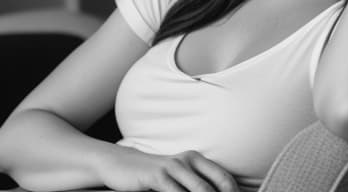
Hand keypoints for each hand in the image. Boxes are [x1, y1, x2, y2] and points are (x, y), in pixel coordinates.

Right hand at [100, 146, 239, 191]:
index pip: (224, 179)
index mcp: (197, 159)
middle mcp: (188, 160)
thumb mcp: (177, 178)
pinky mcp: (157, 176)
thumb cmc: (154, 176)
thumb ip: (195, 186)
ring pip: (199, 191)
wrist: (122, 164)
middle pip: (213, 187)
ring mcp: (173, 167)